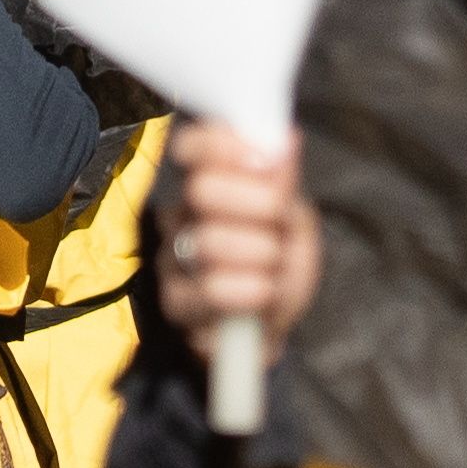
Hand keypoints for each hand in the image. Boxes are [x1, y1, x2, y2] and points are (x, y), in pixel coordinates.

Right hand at [165, 119, 319, 359]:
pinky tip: (263, 296)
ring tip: (274, 268)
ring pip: (209, 241)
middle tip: (279, 224)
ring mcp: (172, 260)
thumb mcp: (294, 221)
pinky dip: (252, 291)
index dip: (223, 146)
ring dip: (261, 255)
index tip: (265, 160)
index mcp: (207, 185)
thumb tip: (285, 138)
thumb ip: (284, 183)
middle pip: (202, 190)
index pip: (191, 147)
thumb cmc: (277, 267)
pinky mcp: (176, 305)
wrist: (271, 329)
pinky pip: (212, 290)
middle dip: (257, 206)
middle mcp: (181, 217)